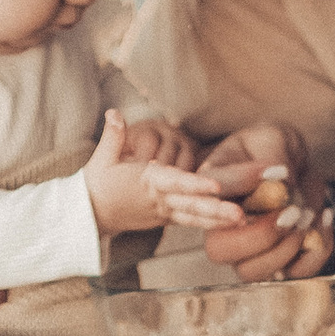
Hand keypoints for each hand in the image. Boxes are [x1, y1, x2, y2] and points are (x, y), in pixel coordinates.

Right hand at [87, 108, 245, 241]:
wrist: (91, 214)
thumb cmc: (97, 184)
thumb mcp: (101, 159)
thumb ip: (113, 135)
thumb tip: (114, 112)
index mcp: (145, 182)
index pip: (172, 182)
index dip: (194, 184)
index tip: (215, 185)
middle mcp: (158, 200)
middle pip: (190, 205)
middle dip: (216, 209)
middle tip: (239, 213)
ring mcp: (164, 211)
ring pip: (194, 216)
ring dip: (219, 218)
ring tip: (243, 219)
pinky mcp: (166, 218)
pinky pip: (192, 222)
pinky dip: (211, 223)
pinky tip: (233, 223)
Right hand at [198, 123, 334, 280]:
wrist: (293, 164)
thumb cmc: (273, 147)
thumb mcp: (272, 137)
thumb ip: (273, 152)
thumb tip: (282, 180)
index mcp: (212, 189)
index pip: (208, 202)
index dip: (229, 203)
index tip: (270, 183)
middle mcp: (222, 224)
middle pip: (220, 251)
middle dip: (260, 235)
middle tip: (291, 211)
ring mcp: (247, 249)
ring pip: (252, 273)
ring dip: (286, 248)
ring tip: (307, 214)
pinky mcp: (278, 260)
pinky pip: (294, 273)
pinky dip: (317, 250)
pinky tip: (324, 218)